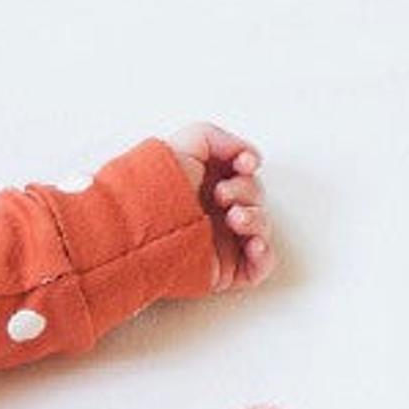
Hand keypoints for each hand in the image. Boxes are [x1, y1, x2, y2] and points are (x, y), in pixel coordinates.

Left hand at [161, 122, 272, 292]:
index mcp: (206, 184)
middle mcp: (215, 212)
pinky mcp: (225, 269)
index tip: (243, 163)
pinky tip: (254, 243)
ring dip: (256, 219)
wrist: (143, 225)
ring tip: (234, 218)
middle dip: (247, 191)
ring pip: (261, 229)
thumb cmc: (158, 185)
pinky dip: (264, 255)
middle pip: (256, 198)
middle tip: (222, 194)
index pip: (243, 173)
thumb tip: (249, 156)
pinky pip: (259, 266)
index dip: (249, 165)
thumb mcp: (188, 142)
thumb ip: (221, 139)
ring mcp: (222, 241)